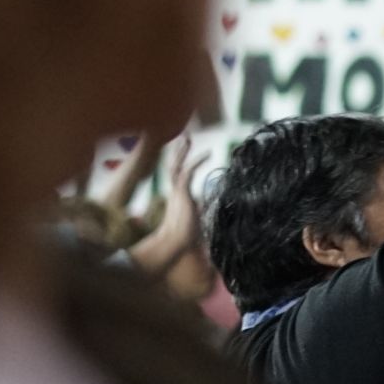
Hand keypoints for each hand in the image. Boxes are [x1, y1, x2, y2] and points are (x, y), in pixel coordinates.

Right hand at [128, 138, 211, 274]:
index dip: (183, 164)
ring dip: (182, 151)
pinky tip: (209, 153)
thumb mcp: (199, 225)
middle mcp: (175, 193)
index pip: (178, 177)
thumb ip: (203, 219)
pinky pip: (188, 172)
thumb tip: (210, 218)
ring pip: (176, 166)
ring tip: (187, 137)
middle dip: (179, 152)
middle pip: (173, 167)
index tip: (190, 155)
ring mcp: (176, 192)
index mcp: (177, 199)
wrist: (176, 246)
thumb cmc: (186, 241)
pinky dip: (197, 161)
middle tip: (183, 138)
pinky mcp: (181, 193)